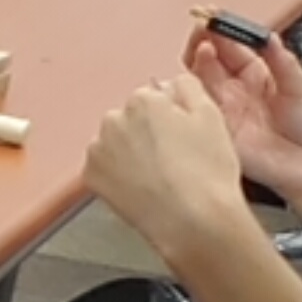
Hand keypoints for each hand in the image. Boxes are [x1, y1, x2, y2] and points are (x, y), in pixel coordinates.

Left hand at [86, 79, 268, 270]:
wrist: (191, 219)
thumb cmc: (206, 172)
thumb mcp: (211, 115)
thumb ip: (188, 87)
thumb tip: (172, 82)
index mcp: (143, 100)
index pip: (153, 98)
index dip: (170, 117)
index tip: (180, 135)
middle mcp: (113, 120)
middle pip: (130, 118)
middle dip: (146, 132)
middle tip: (172, 157)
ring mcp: (98, 149)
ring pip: (116, 142)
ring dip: (130, 152)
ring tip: (158, 174)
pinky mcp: (90, 176)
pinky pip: (104, 167)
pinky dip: (118, 174)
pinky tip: (141, 185)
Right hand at [183, 21, 301, 209]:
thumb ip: (282, 62)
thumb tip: (267, 37)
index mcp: (260, 77)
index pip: (235, 47)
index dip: (224, 30)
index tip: (216, 15)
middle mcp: (238, 92)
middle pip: (211, 59)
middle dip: (204, 39)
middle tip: (203, 26)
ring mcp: (226, 109)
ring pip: (200, 78)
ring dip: (197, 59)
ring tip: (202, 46)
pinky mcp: (218, 128)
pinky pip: (198, 106)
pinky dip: (191, 88)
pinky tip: (193, 72)